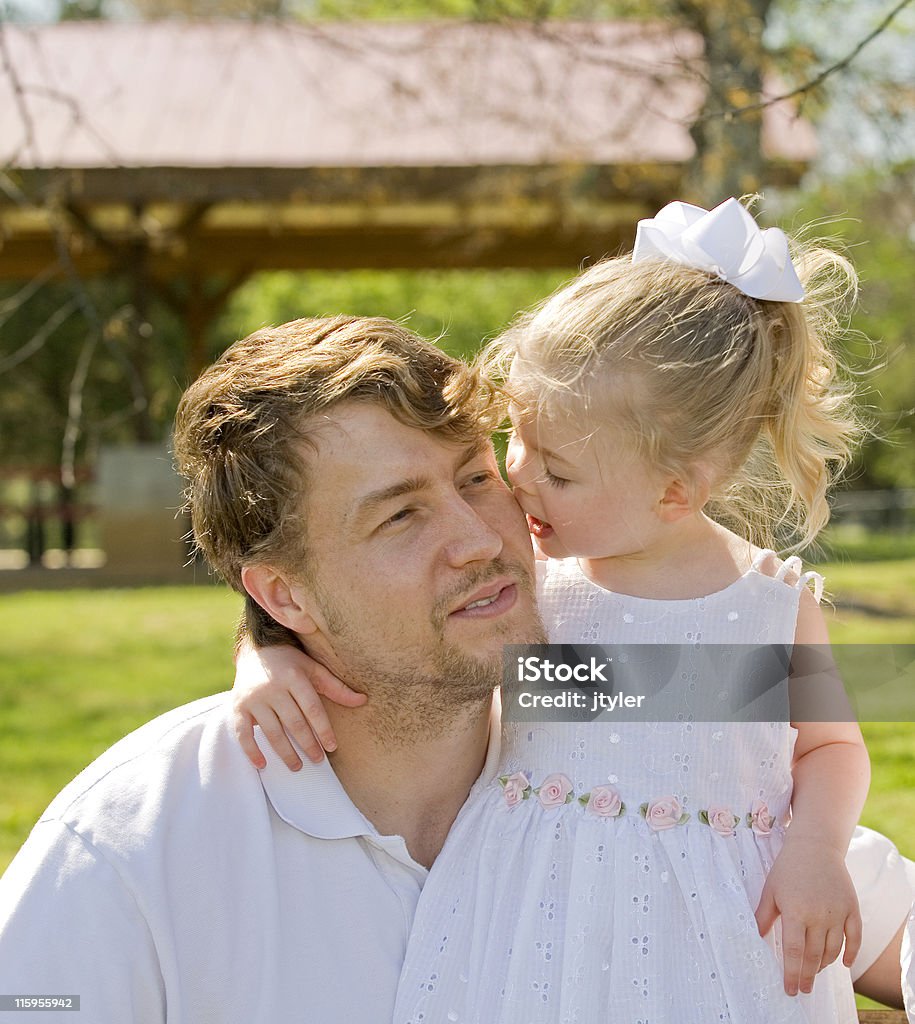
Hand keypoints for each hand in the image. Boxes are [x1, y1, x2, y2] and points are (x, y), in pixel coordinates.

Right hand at [232, 643, 365, 770]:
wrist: (255, 651)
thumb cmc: (290, 663)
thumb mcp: (314, 669)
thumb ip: (336, 687)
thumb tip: (363, 700)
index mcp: (294, 676)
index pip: (312, 708)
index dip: (323, 729)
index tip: (332, 747)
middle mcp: (273, 687)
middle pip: (293, 722)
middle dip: (307, 744)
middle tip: (318, 760)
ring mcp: (253, 698)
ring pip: (272, 731)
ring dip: (285, 752)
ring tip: (297, 766)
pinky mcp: (238, 707)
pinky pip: (242, 733)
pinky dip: (251, 751)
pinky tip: (263, 764)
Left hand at [755, 836, 861, 995]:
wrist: (815, 846)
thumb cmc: (788, 867)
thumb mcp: (771, 889)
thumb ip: (764, 915)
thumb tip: (756, 938)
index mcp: (795, 911)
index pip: (794, 951)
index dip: (792, 973)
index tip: (790, 989)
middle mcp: (818, 915)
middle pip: (814, 955)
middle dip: (807, 976)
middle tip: (803, 989)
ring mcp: (838, 912)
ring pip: (833, 950)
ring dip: (824, 965)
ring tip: (815, 972)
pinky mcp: (851, 908)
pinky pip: (855, 938)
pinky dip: (851, 953)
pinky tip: (843, 965)